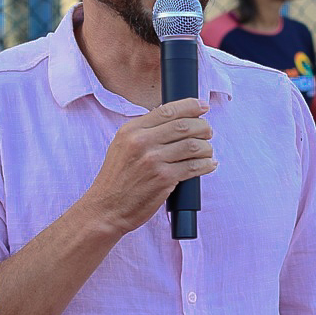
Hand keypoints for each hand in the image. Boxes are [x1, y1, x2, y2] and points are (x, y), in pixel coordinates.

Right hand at [83, 99, 215, 233]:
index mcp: (131, 130)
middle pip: (184, 126)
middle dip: (203, 127)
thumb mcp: (122, 146)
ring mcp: (153, 160)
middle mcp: (142, 142)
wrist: (107, 208)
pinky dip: (206, 164)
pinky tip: (209, 164)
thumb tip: (173, 118)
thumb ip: (143, 132)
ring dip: (206, 147)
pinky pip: (194, 167)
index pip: (167, 110)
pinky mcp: (164, 179)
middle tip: (208, 132)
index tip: (203, 107)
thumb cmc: (117, 179)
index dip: (190, 106)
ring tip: (207, 151)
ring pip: (193, 145)